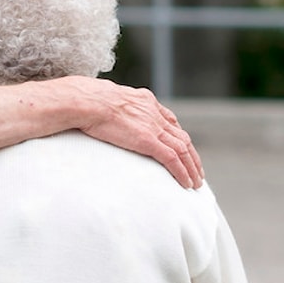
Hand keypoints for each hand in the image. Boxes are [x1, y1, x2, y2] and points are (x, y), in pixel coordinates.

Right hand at [75, 78, 203, 187]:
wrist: (87, 100)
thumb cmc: (86, 100)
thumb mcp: (106, 99)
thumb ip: (113, 106)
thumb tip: (102, 113)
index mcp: (145, 101)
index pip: (170, 121)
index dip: (178, 137)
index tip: (183, 149)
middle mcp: (154, 112)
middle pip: (182, 137)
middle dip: (191, 155)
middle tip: (197, 171)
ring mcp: (153, 127)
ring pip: (183, 150)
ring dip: (192, 167)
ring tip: (196, 183)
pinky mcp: (148, 141)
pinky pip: (172, 159)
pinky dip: (182, 172)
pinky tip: (187, 183)